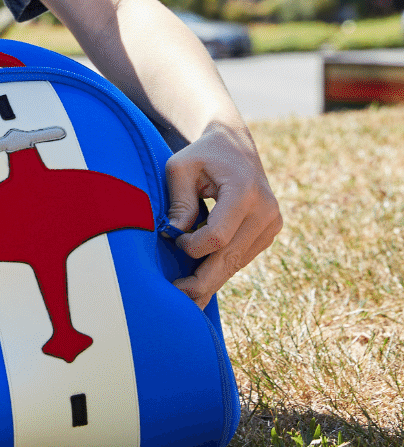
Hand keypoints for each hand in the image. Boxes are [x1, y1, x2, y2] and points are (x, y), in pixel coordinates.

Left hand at [165, 121, 281, 308]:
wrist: (234, 145)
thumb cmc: (201, 155)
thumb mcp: (180, 167)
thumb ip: (179, 200)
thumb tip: (174, 234)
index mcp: (244, 192)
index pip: (217, 237)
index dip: (192, 247)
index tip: (174, 240)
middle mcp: (266, 211)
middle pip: (230, 258)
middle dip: (202, 281)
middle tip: (178, 300)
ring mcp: (272, 224)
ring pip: (237, 262)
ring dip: (211, 280)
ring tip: (187, 300)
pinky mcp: (270, 232)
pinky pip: (242, 257)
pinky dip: (221, 268)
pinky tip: (201, 282)